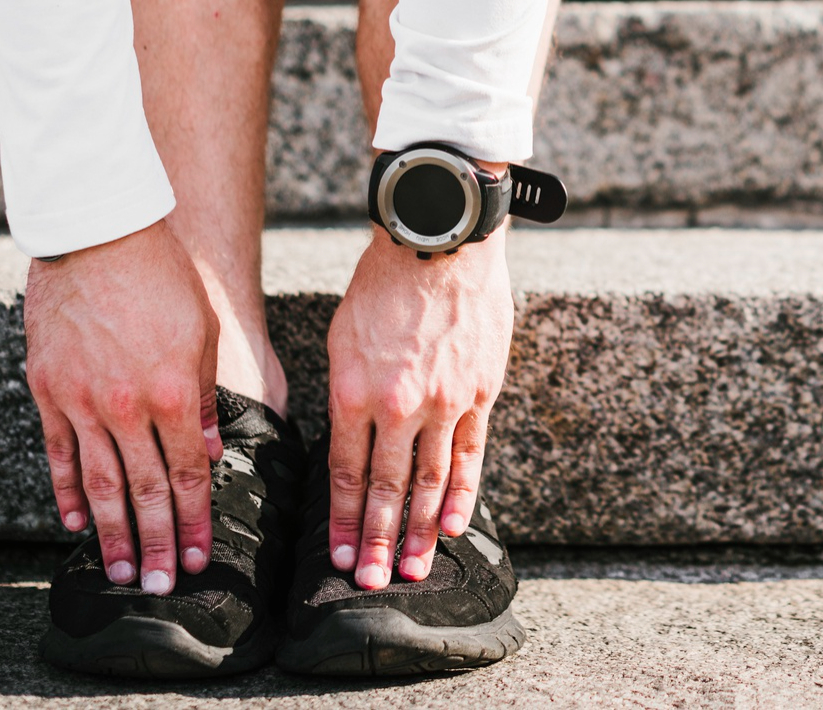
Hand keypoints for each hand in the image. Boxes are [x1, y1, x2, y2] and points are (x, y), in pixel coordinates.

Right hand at [24, 220, 221, 595]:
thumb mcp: (202, 333)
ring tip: (118, 573)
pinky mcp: (47, 390)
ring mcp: (81, 401)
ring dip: (111, 533)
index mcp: (172, 392)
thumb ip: (205, 399)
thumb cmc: (162, 276)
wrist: (98, 233)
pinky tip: (75, 523)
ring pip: (99, 484)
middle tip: (160, 585)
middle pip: (144, 491)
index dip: (193, 519)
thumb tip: (211, 452)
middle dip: (154, 544)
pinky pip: (56, 454)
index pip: (186, 474)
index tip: (197, 556)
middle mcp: (125, 407)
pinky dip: (66, 492)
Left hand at [325, 217, 513, 589]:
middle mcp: (399, 405)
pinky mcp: (481, 391)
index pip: (347, 473)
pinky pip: (470, 453)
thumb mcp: (344, 338)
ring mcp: (445, 402)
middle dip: (379, 541)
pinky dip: (462, 493)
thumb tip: (352, 439)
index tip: (341, 556)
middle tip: (374, 582)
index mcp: (355, 391)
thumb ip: (350, 394)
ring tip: (414, 569)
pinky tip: (455, 524)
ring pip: (431, 480)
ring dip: (421, 530)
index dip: (344, 519)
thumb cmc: (383, 282)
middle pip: (388, 488)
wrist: (440, 240)